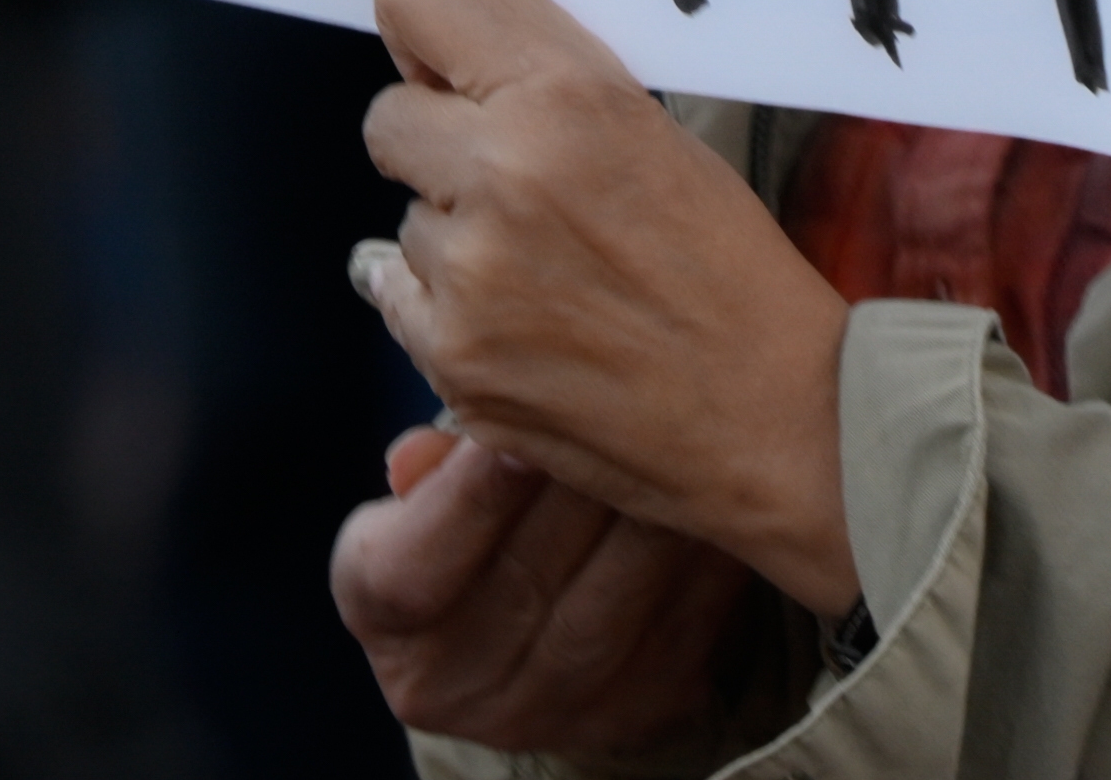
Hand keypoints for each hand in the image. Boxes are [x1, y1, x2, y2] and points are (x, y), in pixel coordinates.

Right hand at [335, 420, 768, 762]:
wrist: (532, 625)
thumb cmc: (477, 521)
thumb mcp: (428, 491)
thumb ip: (434, 468)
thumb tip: (422, 455)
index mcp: (387, 620)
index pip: (411, 571)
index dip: (466, 498)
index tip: (513, 430)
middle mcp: (459, 685)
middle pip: (525, 580)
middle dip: (580, 481)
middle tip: (628, 397)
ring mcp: (550, 710)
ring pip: (610, 608)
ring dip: (652, 515)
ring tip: (684, 434)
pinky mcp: (635, 712)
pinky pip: (681, 630)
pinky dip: (704, 559)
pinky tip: (722, 493)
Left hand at [349, 0, 862, 618]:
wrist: (774, 416)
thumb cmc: (731, 269)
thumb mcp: (654, 130)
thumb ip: (544, 85)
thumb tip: (440, 63)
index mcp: (567, 96)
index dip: (420, 23)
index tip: (439, 55)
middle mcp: (506, 173)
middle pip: (388, 116)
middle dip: (438, 142)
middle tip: (510, 178)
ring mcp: (471, 275)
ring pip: (405, 215)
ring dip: (454, 233)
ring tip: (546, 269)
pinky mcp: (452, 360)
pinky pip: (399, 296)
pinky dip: (444, 305)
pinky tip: (521, 320)